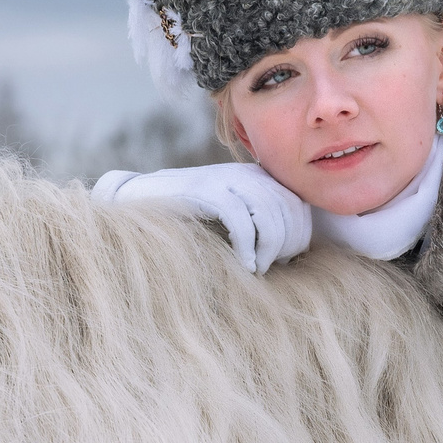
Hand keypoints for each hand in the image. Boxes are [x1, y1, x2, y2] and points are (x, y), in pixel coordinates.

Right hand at [92, 163, 312, 273]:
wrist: (142, 197)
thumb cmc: (190, 216)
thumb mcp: (232, 213)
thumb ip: (260, 221)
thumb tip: (291, 252)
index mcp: (258, 176)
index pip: (299, 205)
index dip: (299, 237)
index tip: (284, 260)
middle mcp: (246, 173)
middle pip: (289, 211)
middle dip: (287, 246)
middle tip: (271, 268)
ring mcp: (225, 178)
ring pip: (269, 215)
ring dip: (269, 250)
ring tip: (257, 269)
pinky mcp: (205, 190)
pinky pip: (240, 220)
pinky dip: (247, 248)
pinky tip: (244, 265)